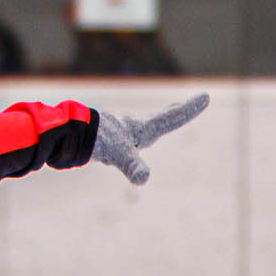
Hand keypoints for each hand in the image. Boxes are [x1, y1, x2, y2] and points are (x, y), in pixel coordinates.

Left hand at [91, 92, 208, 185]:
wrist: (70, 136)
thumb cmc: (97, 141)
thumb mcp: (119, 155)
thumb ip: (133, 166)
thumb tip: (143, 179)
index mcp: (143, 129)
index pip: (171, 118)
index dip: (188, 110)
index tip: (205, 96)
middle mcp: (135, 127)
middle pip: (162, 117)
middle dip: (179, 111)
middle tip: (194, 102)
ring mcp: (123, 132)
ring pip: (146, 123)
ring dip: (160, 118)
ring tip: (168, 115)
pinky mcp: (112, 138)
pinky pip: (131, 134)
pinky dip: (139, 131)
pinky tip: (132, 137)